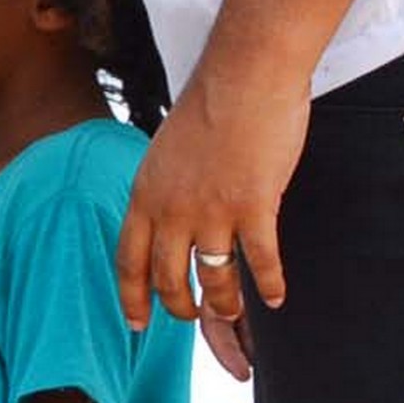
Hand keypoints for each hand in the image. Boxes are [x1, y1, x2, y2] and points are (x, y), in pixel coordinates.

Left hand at [117, 38, 306, 370]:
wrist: (242, 78)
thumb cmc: (210, 108)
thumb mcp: (167, 152)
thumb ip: (165, 189)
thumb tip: (171, 217)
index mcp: (145, 192)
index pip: (128, 258)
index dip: (131, 296)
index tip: (136, 325)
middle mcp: (172, 208)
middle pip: (167, 277)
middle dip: (180, 306)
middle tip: (194, 318)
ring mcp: (212, 210)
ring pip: (213, 278)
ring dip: (224, 303)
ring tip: (233, 312)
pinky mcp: (253, 206)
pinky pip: (260, 262)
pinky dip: (269, 285)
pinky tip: (275, 297)